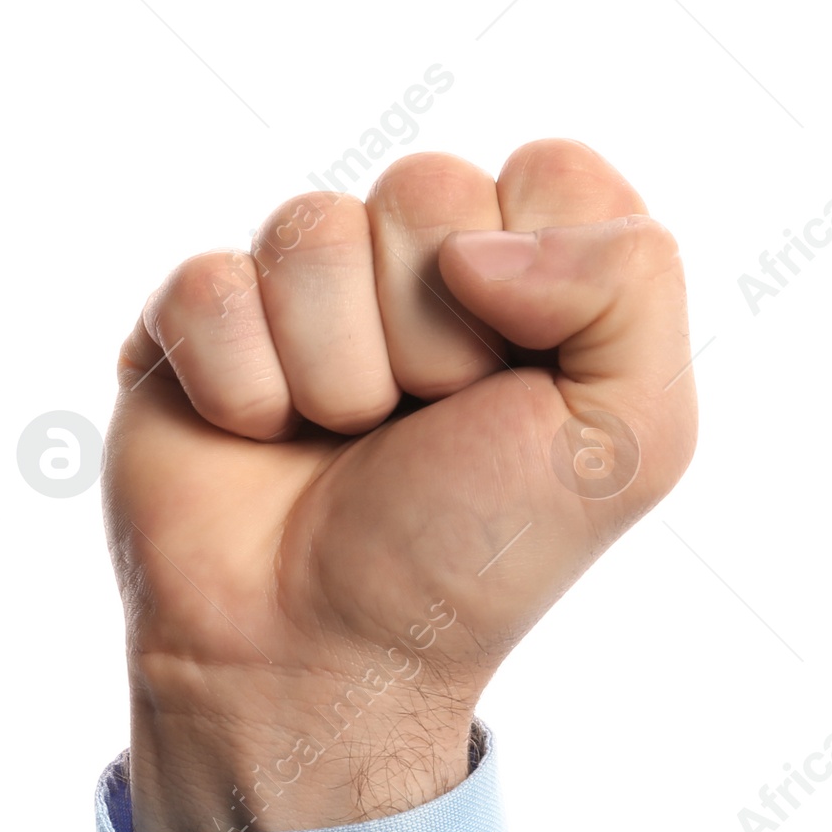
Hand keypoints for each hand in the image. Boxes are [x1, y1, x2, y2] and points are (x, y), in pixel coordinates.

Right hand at [104, 140, 696, 831]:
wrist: (324, 658)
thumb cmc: (472, 559)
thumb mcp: (630, 442)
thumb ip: (633, 283)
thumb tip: (476, 242)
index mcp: (534, 283)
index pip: (549, 174)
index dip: (536, 281)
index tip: (513, 391)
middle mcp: (417, 273)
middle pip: (424, 188)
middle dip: (430, 337)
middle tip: (418, 429)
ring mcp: (304, 295)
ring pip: (310, 231)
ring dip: (334, 373)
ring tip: (337, 443)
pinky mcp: (198, 325)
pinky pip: (210, 287)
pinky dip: (241, 388)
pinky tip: (256, 439)